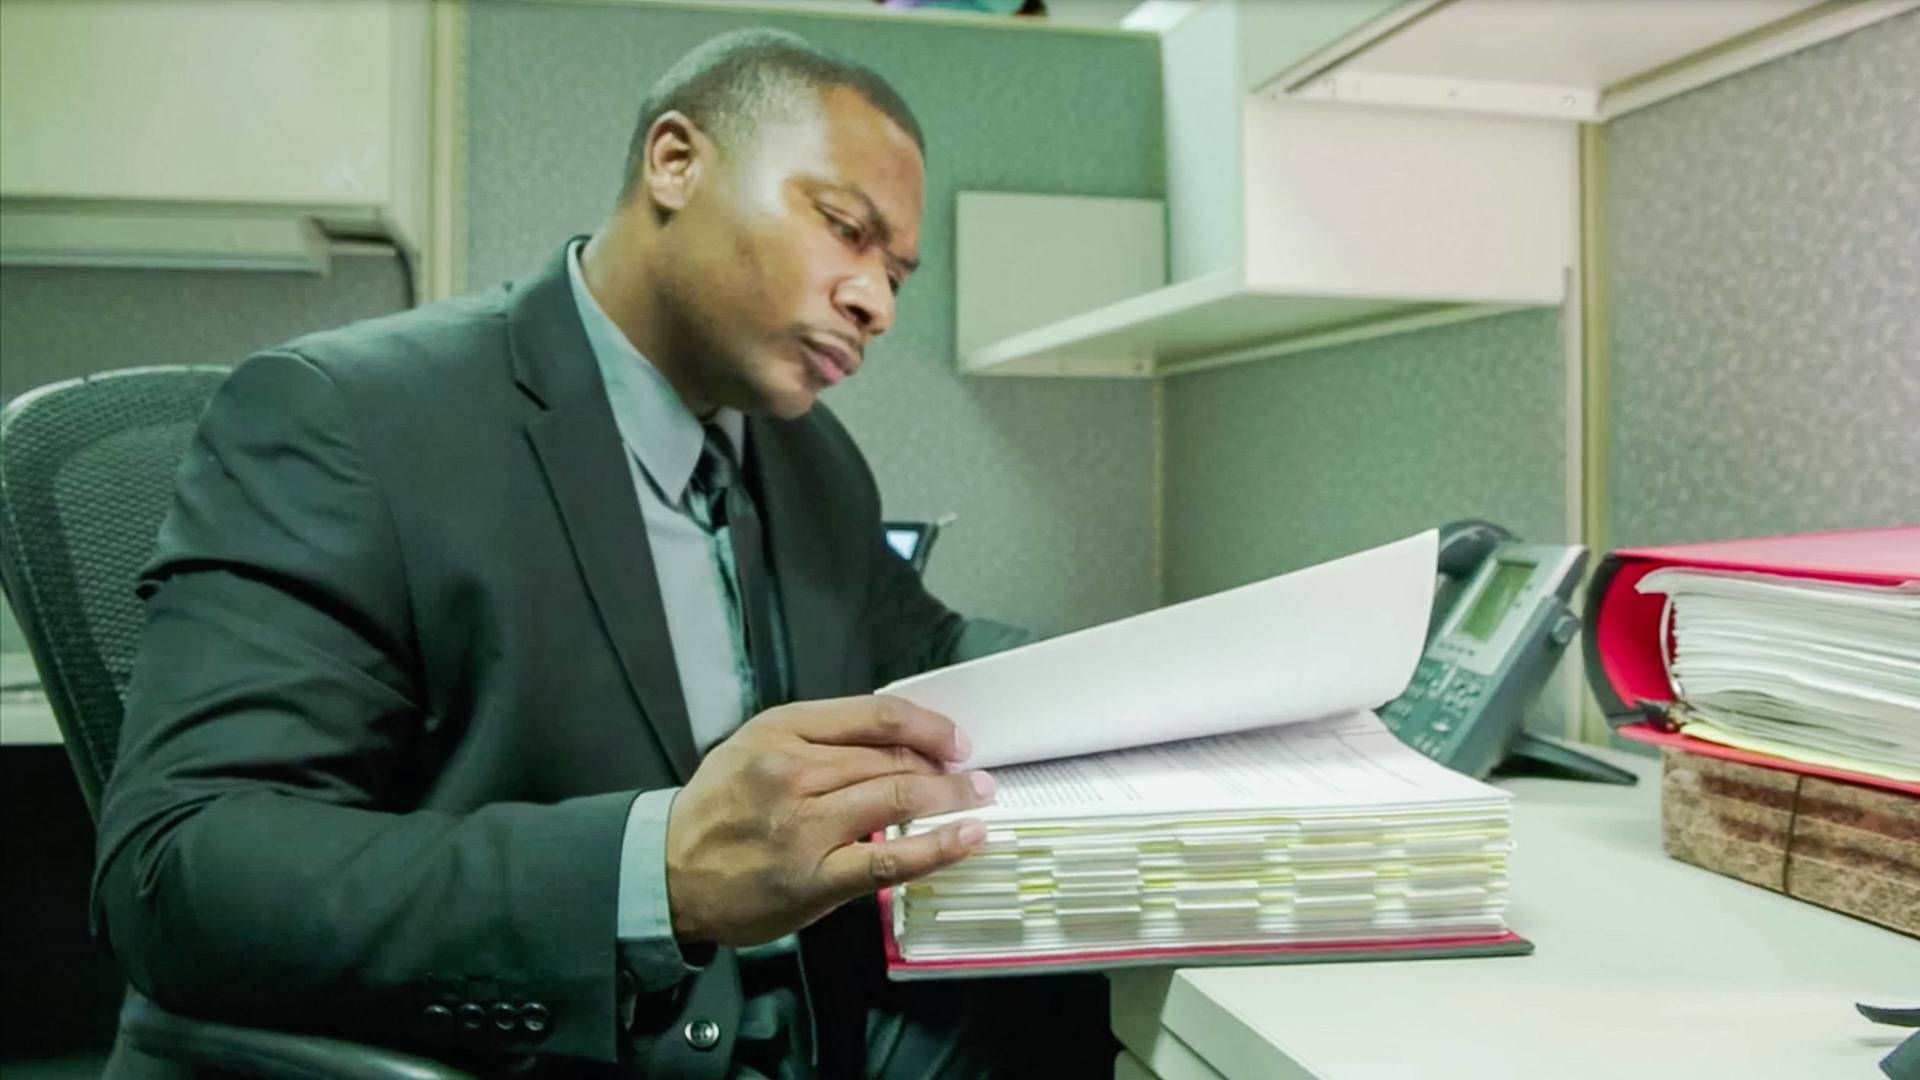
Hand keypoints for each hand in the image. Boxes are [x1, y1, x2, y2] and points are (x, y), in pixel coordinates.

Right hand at [663, 694, 994, 946]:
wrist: (667, 870)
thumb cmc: (718, 808)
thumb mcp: (755, 745)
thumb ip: (819, 737)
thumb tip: (896, 738)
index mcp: (782, 729)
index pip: (874, 715)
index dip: (928, 724)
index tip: (955, 738)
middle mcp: (793, 771)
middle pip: (892, 756)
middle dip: (945, 765)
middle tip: (976, 774)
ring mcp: (805, 826)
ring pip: (896, 798)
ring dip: (951, 797)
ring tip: (979, 797)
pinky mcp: (814, 877)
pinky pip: (889, 860)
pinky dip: (937, 847)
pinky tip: (966, 837)